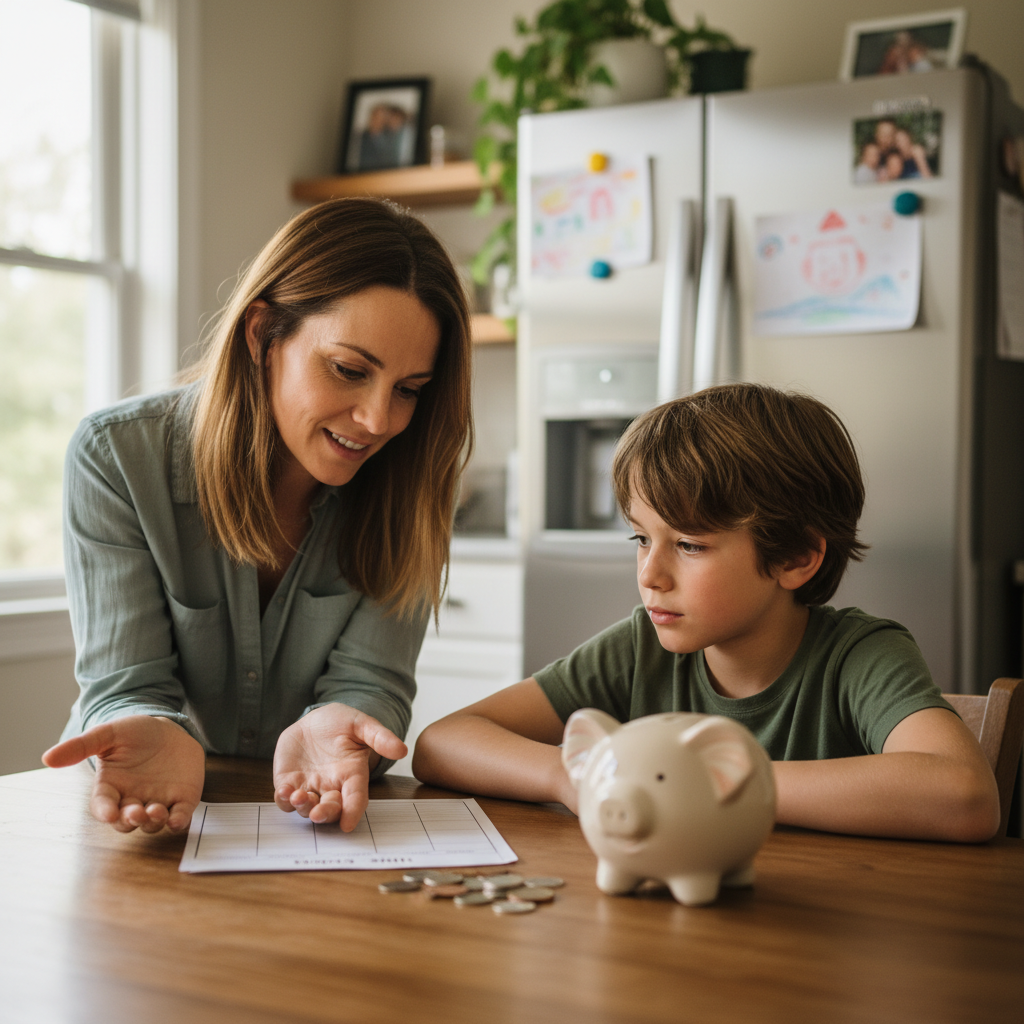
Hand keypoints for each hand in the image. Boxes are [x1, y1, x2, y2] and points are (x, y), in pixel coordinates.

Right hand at [42, 715, 205, 833]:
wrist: (168, 728)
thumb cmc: (134, 734)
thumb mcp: (108, 734)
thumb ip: (81, 746)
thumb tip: (47, 758)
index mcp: (111, 787)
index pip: (103, 806)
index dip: (105, 812)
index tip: (108, 814)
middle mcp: (132, 799)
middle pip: (127, 821)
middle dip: (130, 820)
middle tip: (136, 813)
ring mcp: (157, 801)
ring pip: (151, 823)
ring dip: (153, 822)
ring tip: (155, 810)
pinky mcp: (181, 799)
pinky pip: (179, 816)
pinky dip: (178, 821)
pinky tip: (177, 819)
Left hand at [273, 704, 406, 831]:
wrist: (315, 720)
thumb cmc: (341, 723)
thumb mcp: (361, 724)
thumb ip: (380, 737)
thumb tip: (401, 750)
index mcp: (352, 775)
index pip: (355, 798)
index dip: (352, 812)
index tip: (348, 824)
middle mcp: (331, 786)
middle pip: (331, 809)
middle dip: (325, 814)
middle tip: (318, 813)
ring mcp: (309, 787)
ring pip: (307, 807)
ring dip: (303, 807)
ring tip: (298, 796)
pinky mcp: (289, 783)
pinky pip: (285, 799)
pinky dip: (284, 800)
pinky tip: (284, 791)